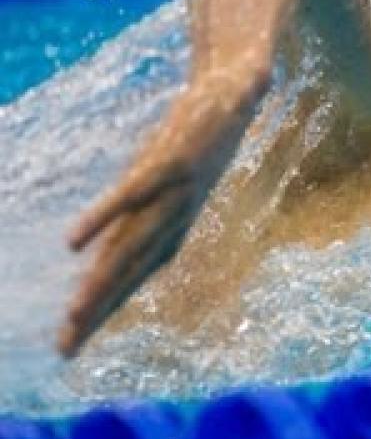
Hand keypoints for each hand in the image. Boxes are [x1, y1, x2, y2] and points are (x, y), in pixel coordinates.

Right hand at [58, 73, 263, 356]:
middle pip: (131, 270)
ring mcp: (175, 189)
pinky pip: (130, 195)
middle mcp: (177, 213)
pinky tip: (71, 243)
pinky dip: (102, 219)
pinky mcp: (169, 161)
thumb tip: (116, 235)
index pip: (137, 273)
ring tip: (73, 315)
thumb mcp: (176, 176)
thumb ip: (148, 206)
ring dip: (102, 280)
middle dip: (100, 311)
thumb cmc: (204, 134)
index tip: (77, 340)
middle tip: (66, 349)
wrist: (236, 88)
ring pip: (132, 244)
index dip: (109, 307)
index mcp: (177, 221)